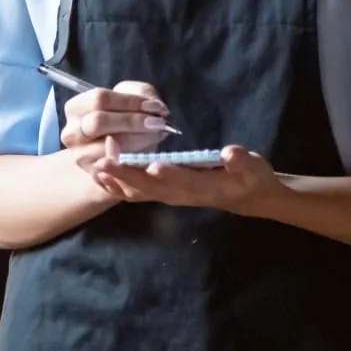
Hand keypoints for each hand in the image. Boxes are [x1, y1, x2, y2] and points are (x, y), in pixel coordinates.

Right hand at [61, 81, 170, 174]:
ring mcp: (81, 156)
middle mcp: (72, 133)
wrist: (119, 151)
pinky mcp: (94, 175)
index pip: (100, 99)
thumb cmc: (125, 118)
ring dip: (140, 141)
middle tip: (158, 124)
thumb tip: (156, 108)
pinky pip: (118, 168)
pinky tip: (150, 152)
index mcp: (76, 108)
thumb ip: (143, 95)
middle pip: (99, 122)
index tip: (156, 107)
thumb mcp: (132, 99)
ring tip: (158, 136)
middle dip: (133, 122)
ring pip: (110, 147)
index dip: (130, 102)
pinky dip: (138, 159)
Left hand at [92, 142, 287, 214]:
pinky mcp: (164, 193)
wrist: (247, 197)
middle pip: (152, 188)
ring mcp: (171, 196)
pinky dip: (118, 186)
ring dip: (118, 181)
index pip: (184, 181)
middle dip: (128, 175)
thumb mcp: (254, 168)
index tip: (151, 164)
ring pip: (140, 192)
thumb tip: (230, 153)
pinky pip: (137, 192)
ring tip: (97, 166)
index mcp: (204, 186)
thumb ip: (241, 162)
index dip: (169, 174)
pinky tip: (101, 174)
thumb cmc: (250, 178)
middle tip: (106, 160)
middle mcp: (182, 194)